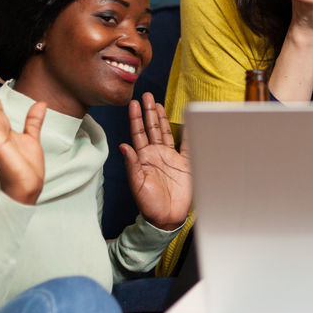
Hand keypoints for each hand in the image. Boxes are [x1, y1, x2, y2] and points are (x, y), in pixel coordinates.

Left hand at [121, 93, 190, 229]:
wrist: (167, 217)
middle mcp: (156, 154)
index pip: (138, 133)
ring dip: (161, 118)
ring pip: (165, 132)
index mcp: (144, 158)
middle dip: (149, 111)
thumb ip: (132, 164)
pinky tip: (187, 122)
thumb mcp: (138, 184)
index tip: (133, 103)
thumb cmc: (149, 204)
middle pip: (151, 128)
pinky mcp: (185, 163)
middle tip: (146, 95)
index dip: (136, 118)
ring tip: (157, 103)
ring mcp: (171, 158)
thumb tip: (124, 146)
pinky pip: (187, 144)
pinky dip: (188, 132)